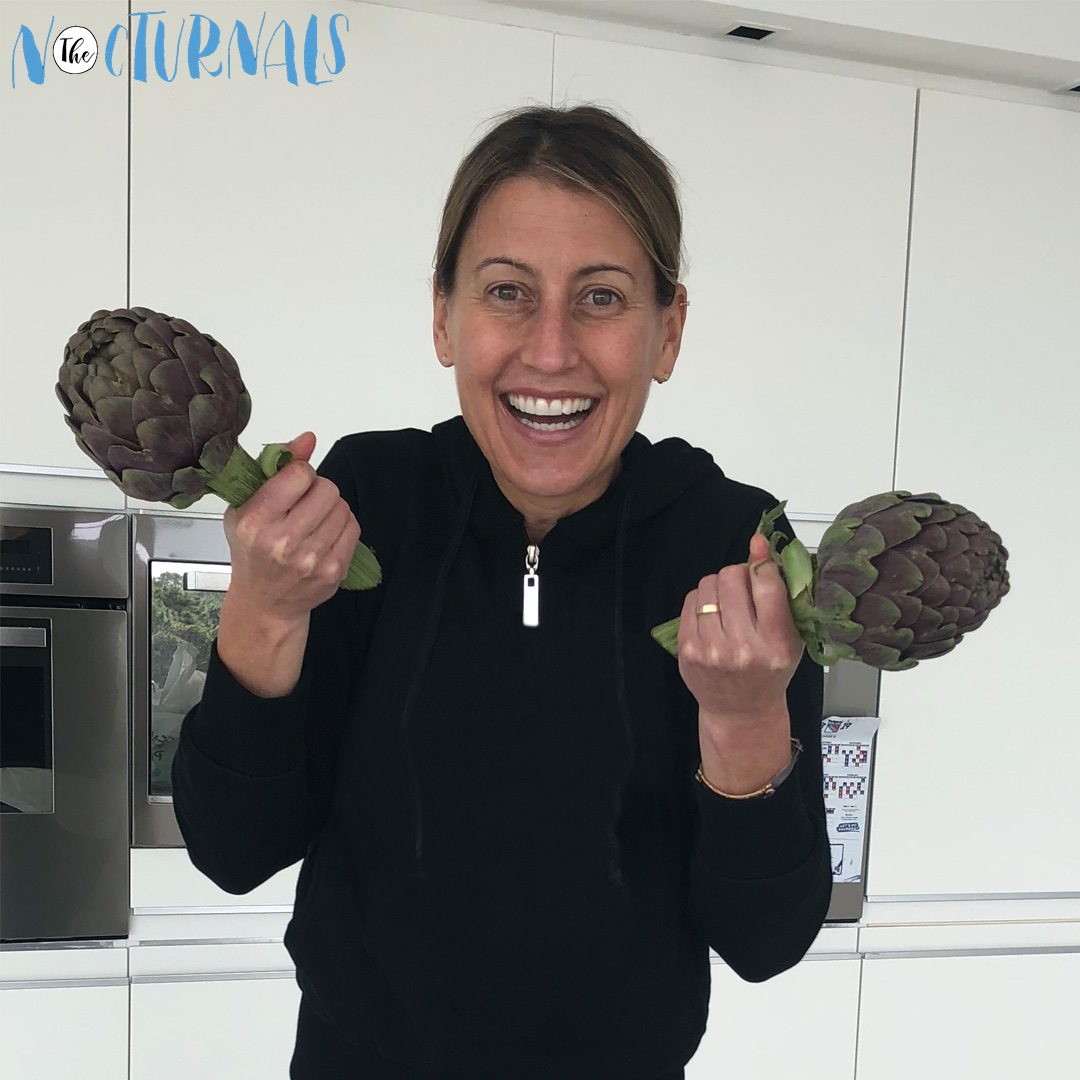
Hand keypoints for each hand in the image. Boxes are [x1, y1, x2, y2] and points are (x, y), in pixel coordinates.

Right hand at [222, 432, 361, 623]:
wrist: (265, 602)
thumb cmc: (252, 552)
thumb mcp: (246, 506)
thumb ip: (276, 468)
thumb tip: (308, 439)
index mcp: (255, 522)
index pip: (299, 474)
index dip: (300, 473)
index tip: (292, 484)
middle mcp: (282, 542)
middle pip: (326, 489)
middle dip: (318, 489)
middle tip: (304, 504)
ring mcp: (310, 559)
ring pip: (342, 507)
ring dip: (331, 507)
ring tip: (313, 520)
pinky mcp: (333, 570)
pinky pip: (353, 527)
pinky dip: (341, 525)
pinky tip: (324, 534)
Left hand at [676, 532, 804, 724]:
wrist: (741, 710)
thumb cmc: (770, 672)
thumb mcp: (792, 639)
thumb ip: (784, 597)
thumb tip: (762, 548)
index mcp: (777, 644)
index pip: (767, 586)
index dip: (763, 562)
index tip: (761, 553)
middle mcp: (743, 648)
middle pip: (732, 578)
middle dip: (739, 573)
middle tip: (745, 585)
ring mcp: (712, 650)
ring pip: (708, 585)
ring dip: (719, 585)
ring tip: (728, 602)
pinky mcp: (688, 650)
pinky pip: (690, 601)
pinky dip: (702, 599)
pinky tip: (713, 614)